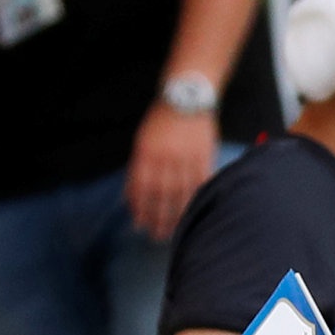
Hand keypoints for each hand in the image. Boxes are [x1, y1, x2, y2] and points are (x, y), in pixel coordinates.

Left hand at [126, 104, 218, 242]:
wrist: (187, 97)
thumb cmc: (162, 120)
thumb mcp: (143, 140)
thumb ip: (138, 167)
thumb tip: (130, 195)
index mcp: (146, 151)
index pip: (141, 186)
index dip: (140, 208)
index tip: (139, 225)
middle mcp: (165, 157)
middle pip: (161, 194)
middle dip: (157, 217)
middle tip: (156, 236)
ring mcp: (186, 157)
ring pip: (180, 193)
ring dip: (176, 214)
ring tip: (173, 230)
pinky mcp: (204, 156)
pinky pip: (199, 183)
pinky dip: (195, 199)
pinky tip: (193, 212)